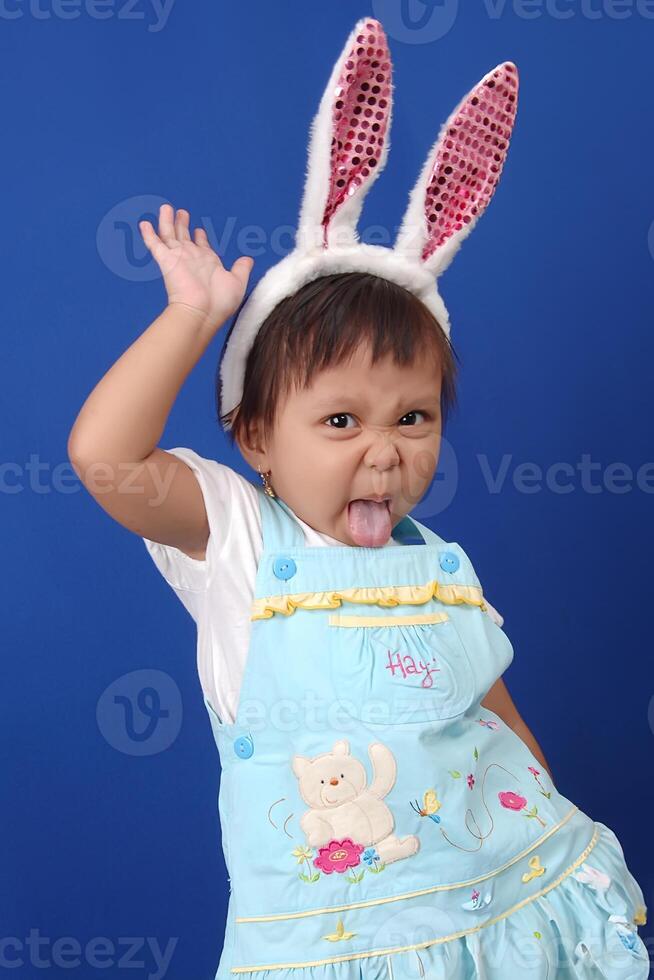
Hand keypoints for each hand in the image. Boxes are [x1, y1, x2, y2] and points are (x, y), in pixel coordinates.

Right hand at [139, 204, 253, 331]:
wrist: (202, 311)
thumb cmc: (219, 302)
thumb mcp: (237, 282)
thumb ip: (241, 268)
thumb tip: (248, 259)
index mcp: (207, 262)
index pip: (201, 246)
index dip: (200, 237)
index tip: (199, 229)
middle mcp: (191, 258)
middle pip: (184, 236)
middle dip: (182, 224)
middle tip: (181, 212)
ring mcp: (178, 258)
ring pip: (169, 234)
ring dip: (167, 221)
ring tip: (165, 208)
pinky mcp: (166, 261)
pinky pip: (155, 244)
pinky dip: (149, 234)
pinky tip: (144, 223)